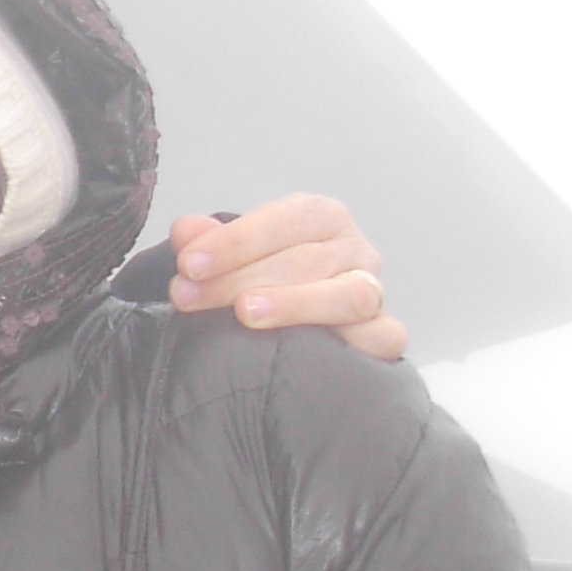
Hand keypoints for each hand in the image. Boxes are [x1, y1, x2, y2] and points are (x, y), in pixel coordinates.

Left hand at [167, 194, 404, 360]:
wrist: (302, 329)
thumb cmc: (264, 282)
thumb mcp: (232, 257)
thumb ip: (207, 243)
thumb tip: (185, 231)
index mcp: (320, 218)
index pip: (284, 219)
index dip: (235, 240)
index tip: (188, 263)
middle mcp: (354, 249)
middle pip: (305, 259)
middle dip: (241, 277)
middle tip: (189, 295)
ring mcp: (375, 292)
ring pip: (348, 294)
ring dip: (294, 303)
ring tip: (245, 313)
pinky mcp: (386, 334)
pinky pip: (384, 336)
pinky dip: (356, 342)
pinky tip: (314, 352)